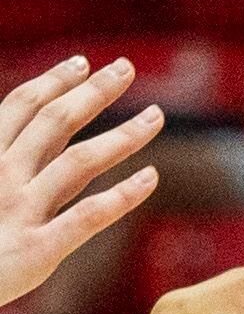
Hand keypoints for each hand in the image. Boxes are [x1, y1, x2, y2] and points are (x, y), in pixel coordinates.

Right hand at [0, 56, 163, 307]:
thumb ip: (1, 160)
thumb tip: (27, 141)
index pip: (21, 107)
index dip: (54, 81)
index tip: (83, 63)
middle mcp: (1, 176)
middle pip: (55, 122)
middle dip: (94, 92)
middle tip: (127, 67)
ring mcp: (19, 211)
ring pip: (79, 161)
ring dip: (122, 135)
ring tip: (156, 116)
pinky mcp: (37, 250)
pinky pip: (87, 217)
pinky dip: (122, 196)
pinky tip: (151, 178)